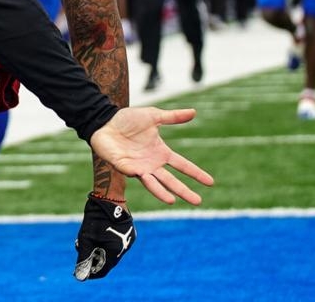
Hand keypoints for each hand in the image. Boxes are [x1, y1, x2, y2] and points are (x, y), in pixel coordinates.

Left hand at [73, 195, 135, 280]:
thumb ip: (83, 258)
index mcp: (115, 251)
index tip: (80, 272)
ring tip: (85, 242)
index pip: (103, 269)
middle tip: (80, 252)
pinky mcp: (129, 232)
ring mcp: (129, 239)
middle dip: (93, 259)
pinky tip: (96, 236)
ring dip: (99, 250)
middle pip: (107, 261)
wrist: (108, 197)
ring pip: (111, 251)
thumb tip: (80, 276)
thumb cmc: (95, 217)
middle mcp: (125, 247)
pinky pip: (116, 243)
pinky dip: (106, 243)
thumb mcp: (85, 238)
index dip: (91, 272)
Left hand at [88, 107, 212, 204]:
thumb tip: (194, 112)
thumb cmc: (126, 119)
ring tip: (173, 201)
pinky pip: (136, 176)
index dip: (195, 173)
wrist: (104, 121)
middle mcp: (152, 163)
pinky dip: (143, 181)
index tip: (210, 182)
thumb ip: (172, 117)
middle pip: (171, 180)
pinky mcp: (125, 168)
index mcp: (161, 152)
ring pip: (154, 183)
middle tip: (198, 202)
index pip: (182, 165)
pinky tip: (149, 181)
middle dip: (184, 191)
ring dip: (163, 192)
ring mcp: (139, 167)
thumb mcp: (153, 116)